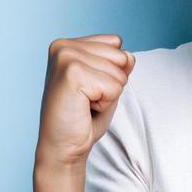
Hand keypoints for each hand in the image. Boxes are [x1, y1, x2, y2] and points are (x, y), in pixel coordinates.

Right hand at [36, 33, 135, 169]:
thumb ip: (119, 65)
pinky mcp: (72, 73)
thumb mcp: (106, 84)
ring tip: (84, 104)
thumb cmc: (83, 118)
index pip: (116, 43)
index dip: (111, 72)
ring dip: (108, 95)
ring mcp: (66, 57)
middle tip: (87, 100)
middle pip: (120, 56)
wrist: (63, 148)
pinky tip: (84, 109)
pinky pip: (114, 86)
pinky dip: (105, 103)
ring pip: (119, 72)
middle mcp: (63, 46)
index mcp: (67, 45)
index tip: (89, 89)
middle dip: (112, 83)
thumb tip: (129, 56)